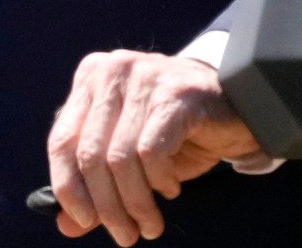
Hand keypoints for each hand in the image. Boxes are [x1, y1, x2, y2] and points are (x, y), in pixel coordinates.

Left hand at [45, 49, 271, 243]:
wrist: (241, 105)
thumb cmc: (179, 132)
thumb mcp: (131, 159)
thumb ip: (96, 187)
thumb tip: (65, 225)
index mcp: (90, 79)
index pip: (61, 140)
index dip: (68, 187)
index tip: (82, 221)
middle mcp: (111, 71)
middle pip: (90, 154)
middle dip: (106, 206)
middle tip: (125, 236)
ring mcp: (143, 77)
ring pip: (121, 158)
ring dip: (135, 203)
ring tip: (150, 225)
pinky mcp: (175, 93)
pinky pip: (151, 151)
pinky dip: (159, 180)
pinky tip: (170, 189)